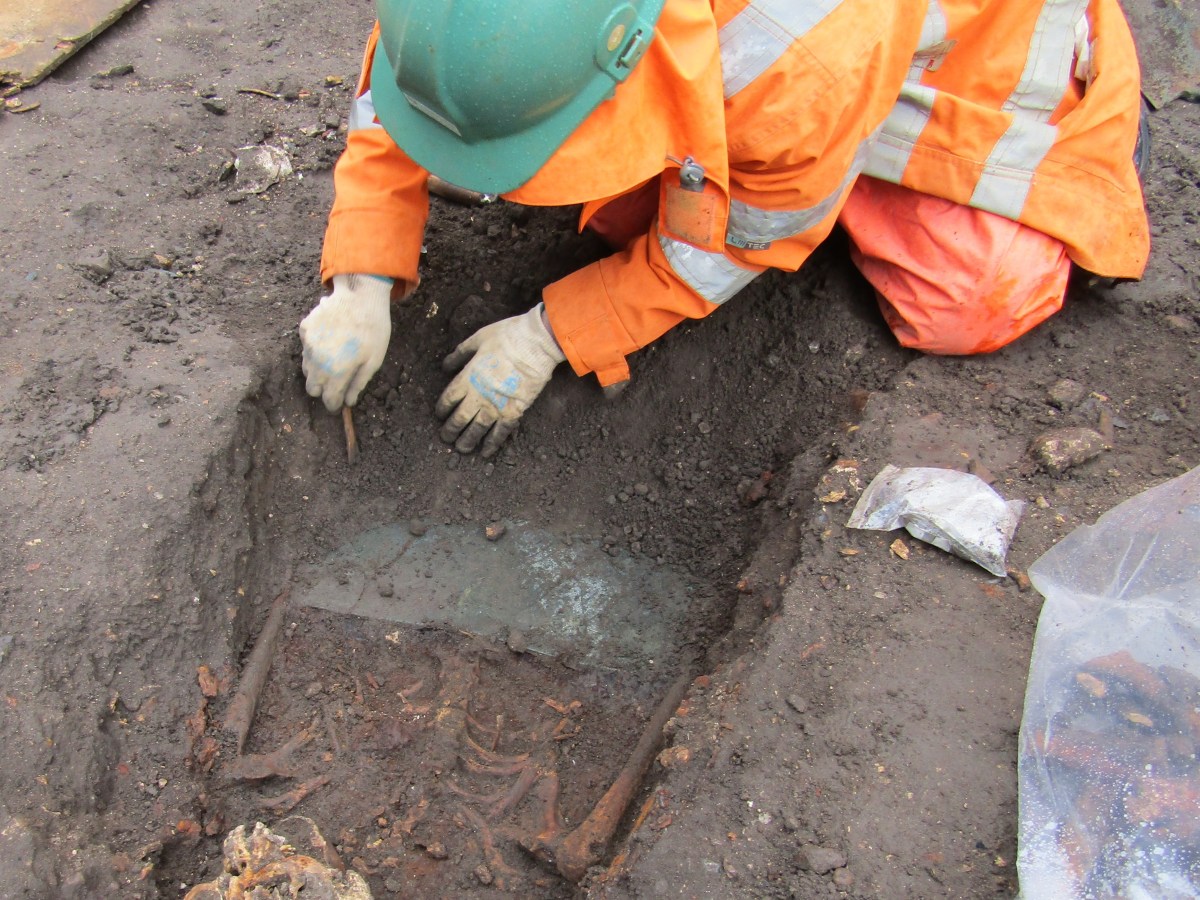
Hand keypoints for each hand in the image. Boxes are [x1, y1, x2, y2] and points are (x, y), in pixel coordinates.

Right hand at [299, 274, 392, 410]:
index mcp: (336, 372)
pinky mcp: (304, 329)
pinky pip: (306, 348)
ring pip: (306, 369)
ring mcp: (308, 344)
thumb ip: (358, 384)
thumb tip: (348, 402)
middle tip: (336, 384)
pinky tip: (329, 341)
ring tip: (334, 361)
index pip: (328, 399)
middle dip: (323, 390)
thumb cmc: (372, 329)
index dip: (333, 405)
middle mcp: (317, 361)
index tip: (338, 404)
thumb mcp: (374, 360)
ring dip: (317, 371)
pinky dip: (314, 350)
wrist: (360, 295)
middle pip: (312, 388)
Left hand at [436, 303, 564, 456]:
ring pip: (477, 430)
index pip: (448, 399)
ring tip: (461, 449)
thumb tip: (446, 365)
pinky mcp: (514, 412)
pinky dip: (493, 444)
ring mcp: (495, 406)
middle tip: (445, 438)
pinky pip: (500, 433)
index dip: (442, 409)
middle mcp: (478, 396)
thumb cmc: (507, 336)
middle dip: (450, 430)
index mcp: (467, 377)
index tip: (440, 414)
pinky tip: (486, 452)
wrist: (535, 344)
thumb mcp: (478, 339)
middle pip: (459, 419)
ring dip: (467, 441)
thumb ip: (461, 353)